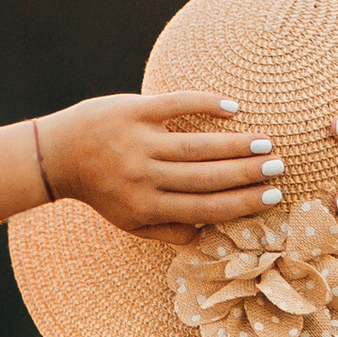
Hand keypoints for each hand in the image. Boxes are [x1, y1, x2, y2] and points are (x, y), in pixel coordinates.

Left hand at [42, 88, 285, 237]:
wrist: (59, 153)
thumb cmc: (102, 191)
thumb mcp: (130, 221)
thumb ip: (167, 230)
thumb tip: (207, 232)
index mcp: (148, 205)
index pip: (204, 206)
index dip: (241, 203)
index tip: (270, 197)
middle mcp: (145, 176)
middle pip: (206, 177)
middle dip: (246, 173)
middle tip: (278, 168)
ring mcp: (139, 141)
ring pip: (195, 145)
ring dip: (234, 144)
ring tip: (265, 143)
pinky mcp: (133, 110)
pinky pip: (174, 104)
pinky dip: (204, 104)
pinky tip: (231, 108)